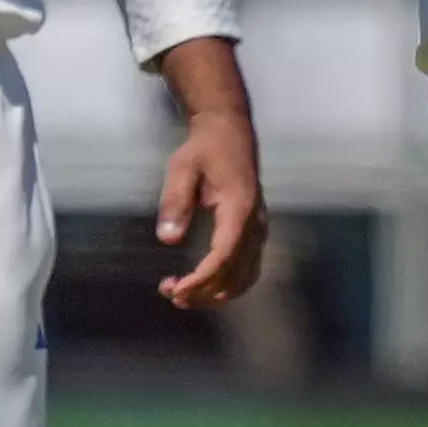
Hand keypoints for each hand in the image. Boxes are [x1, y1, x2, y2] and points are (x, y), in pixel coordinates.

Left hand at [152, 90, 268, 308]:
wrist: (230, 132)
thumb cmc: (204, 149)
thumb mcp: (182, 168)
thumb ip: (175, 201)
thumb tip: (167, 239)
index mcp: (239, 208)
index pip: (223, 255)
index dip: (201, 279)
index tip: (176, 289)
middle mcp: (256, 224)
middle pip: (235, 274)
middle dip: (204, 292)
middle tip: (170, 294)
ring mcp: (260, 229)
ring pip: (245, 277)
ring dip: (216, 293)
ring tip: (184, 295)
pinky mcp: (256, 232)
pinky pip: (249, 269)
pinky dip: (229, 285)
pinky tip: (206, 287)